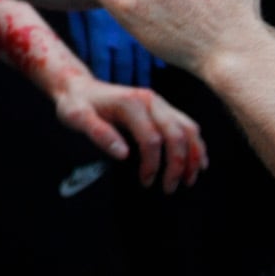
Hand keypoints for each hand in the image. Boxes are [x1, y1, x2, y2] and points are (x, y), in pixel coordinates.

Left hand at [51, 73, 205, 191]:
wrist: (79, 87)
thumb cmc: (76, 104)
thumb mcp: (77, 118)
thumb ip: (99, 134)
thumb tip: (123, 154)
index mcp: (131, 103)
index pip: (152, 139)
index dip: (152, 164)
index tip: (145, 182)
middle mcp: (150, 100)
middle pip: (176, 134)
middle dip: (178, 164)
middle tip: (169, 188)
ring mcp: (158, 102)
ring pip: (188, 128)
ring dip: (193, 156)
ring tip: (188, 180)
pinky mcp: (161, 107)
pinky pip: (187, 124)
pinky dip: (195, 144)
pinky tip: (198, 161)